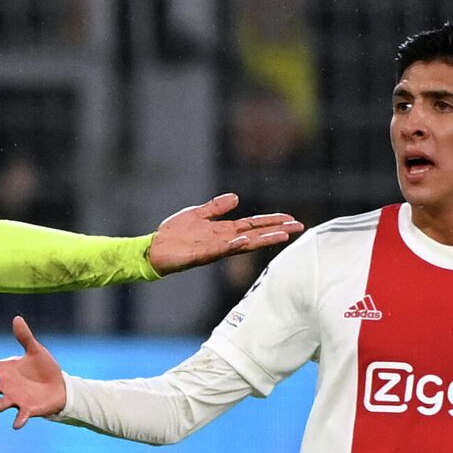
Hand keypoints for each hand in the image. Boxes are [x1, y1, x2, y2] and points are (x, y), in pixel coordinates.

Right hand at [0, 316, 66, 429]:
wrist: (60, 388)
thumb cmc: (45, 368)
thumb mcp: (35, 350)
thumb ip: (24, 337)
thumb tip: (17, 318)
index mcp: (4, 369)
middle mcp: (5, 385)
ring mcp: (15, 398)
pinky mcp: (28, 408)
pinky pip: (22, 415)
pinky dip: (19, 419)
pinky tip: (16, 424)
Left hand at [147, 193, 303, 274]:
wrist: (154, 249)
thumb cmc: (174, 234)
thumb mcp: (197, 214)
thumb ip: (216, 208)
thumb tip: (236, 198)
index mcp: (223, 231)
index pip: (253, 225)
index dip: (271, 222)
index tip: (291, 219)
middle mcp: (223, 241)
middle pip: (255, 235)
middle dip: (277, 231)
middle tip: (298, 227)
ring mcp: (214, 249)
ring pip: (244, 244)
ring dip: (263, 239)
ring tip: (282, 235)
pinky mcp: (201, 254)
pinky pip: (220, 250)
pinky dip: (233, 245)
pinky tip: (245, 241)